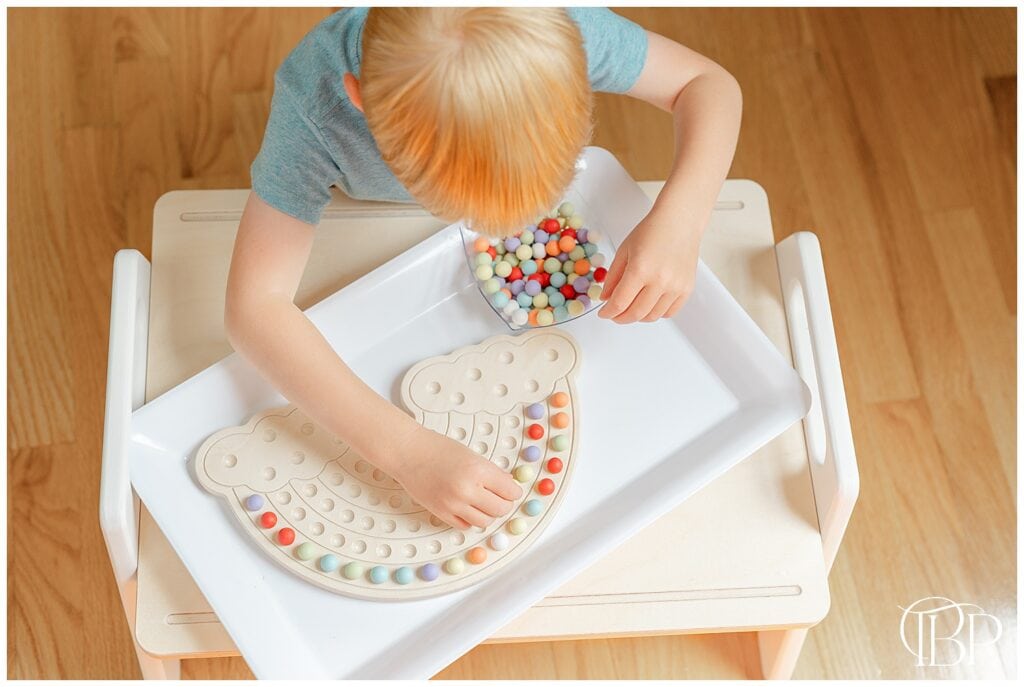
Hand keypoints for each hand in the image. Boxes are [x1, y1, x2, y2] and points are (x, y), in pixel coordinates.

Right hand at [387, 426, 522, 529]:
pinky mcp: (441, 513)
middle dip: (503, 504)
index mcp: (478, 470)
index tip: (511, 490)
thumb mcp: (471, 454)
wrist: (408, 453)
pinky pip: (465, 526)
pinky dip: (470, 519)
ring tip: (482, 502)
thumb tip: (508, 484)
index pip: (510, 491)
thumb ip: (491, 472)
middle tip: (499, 497)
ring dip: (488, 514)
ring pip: (485, 521)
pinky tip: (468, 507)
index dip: (513, 491)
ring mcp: (453, 504)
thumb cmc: (437, 449)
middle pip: (500, 509)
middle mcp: (467, 489)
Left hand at [598, 207, 699, 322]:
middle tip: (615, 315)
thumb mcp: (624, 251)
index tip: (604, 313)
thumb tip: (606, 299)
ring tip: (631, 308)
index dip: (608, 312)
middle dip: (621, 318)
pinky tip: (648, 305)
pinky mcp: (687, 288)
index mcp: (640, 269)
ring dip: (638, 316)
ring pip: (652, 316)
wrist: (679, 222)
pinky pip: (669, 312)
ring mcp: (676, 286)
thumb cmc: (651, 232)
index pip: (620, 303)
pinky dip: (656, 313)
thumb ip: (613, 277)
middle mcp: (660, 280)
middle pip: (636, 313)